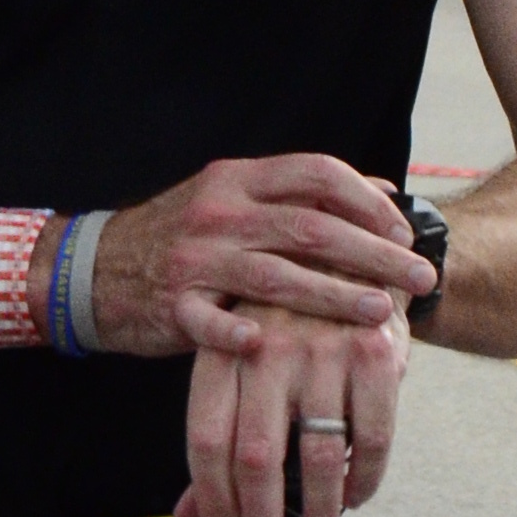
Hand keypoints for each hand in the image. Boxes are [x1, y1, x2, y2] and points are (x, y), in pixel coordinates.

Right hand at [95, 152, 432, 355]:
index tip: (403, 230)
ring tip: (379, 312)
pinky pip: (209, 319)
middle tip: (420, 274)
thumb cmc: (184, 237)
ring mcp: (194, 258)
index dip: (366, 200)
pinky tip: (268, 343)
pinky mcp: (173, 304)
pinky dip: (236, 329)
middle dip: (372, 252)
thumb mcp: (236, 199)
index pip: (315, 173)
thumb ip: (304, 196)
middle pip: (309, 226)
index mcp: (237, 180)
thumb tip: (383, 192)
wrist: (96, 269)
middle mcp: (219, 212)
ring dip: (332, 295)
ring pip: (274, 275)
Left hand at [177, 301, 409, 516]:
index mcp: (220, 350)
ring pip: (317, 458)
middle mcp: (267, 348)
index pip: (206, 440)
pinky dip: (363, 482)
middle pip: (257, 458)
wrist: (345, 251)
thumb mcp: (235, 362)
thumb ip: (216, 438)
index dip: (213, 500)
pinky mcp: (374, 352)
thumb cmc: (278, 324)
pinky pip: (371, 439)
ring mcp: (323, 349)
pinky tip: (353, 500)